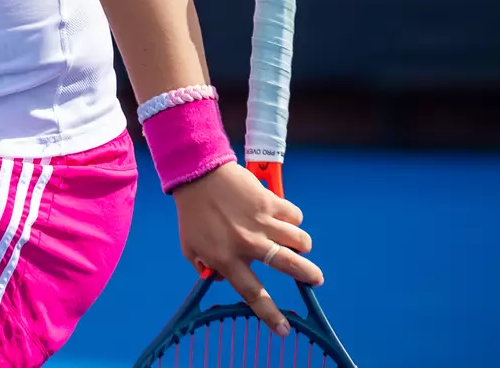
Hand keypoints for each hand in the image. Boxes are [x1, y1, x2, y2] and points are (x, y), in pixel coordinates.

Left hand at [173, 162, 322, 335]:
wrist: (196, 174)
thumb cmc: (193, 214)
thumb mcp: (191, 247)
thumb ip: (206, 267)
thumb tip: (222, 280)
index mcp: (225, 258)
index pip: (252, 294)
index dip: (270, 315)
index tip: (284, 330)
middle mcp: (247, 243)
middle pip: (291, 266)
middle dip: (310, 276)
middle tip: (314, 279)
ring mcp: (261, 222)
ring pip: (300, 241)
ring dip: (302, 245)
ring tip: (296, 245)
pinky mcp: (269, 202)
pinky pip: (295, 216)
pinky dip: (292, 219)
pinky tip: (282, 216)